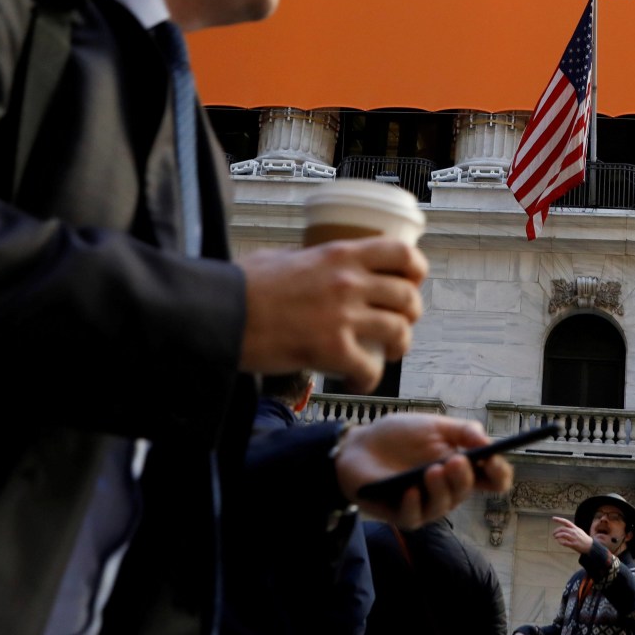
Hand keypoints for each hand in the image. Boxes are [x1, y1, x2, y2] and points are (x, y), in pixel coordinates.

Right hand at [238, 239, 427, 389]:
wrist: (219, 314)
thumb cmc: (240, 287)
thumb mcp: (280, 257)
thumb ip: (306, 258)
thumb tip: (313, 263)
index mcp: (339, 254)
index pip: (402, 253)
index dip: (415, 269)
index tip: (412, 281)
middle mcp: (348, 281)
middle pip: (407, 296)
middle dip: (410, 314)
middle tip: (399, 324)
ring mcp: (342, 315)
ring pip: (399, 332)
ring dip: (399, 346)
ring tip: (388, 354)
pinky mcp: (331, 349)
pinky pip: (370, 369)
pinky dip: (368, 379)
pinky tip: (356, 381)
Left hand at [333, 414, 512, 528]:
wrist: (360, 445)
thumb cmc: (399, 436)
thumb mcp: (434, 426)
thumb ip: (462, 431)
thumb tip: (487, 440)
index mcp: (460, 468)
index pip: (490, 478)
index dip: (498, 472)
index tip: (493, 459)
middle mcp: (447, 489)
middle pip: (467, 490)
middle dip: (464, 476)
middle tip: (455, 460)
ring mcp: (425, 504)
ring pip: (443, 505)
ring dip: (440, 489)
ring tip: (431, 470)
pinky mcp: (402, 514)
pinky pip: (413, 517)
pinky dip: (414, 504)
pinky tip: (411, 490)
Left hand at [550, 516, 592, 555]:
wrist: (590, 546)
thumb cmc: (584, 539)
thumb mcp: (579, 531)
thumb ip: (572, 530)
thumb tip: (564, 529)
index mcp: (575, 528)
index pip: (566, 522)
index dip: (559, 519)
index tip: (553, 518)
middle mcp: (574, 532)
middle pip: (562, 529)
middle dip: (556, 531)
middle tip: (553, 533)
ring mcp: (574, 538)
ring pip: (563, 534)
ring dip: (557, 536)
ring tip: (555, 537)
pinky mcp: (574, 544)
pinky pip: (565, 543)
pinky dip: (561, 542)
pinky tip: (560, 542)